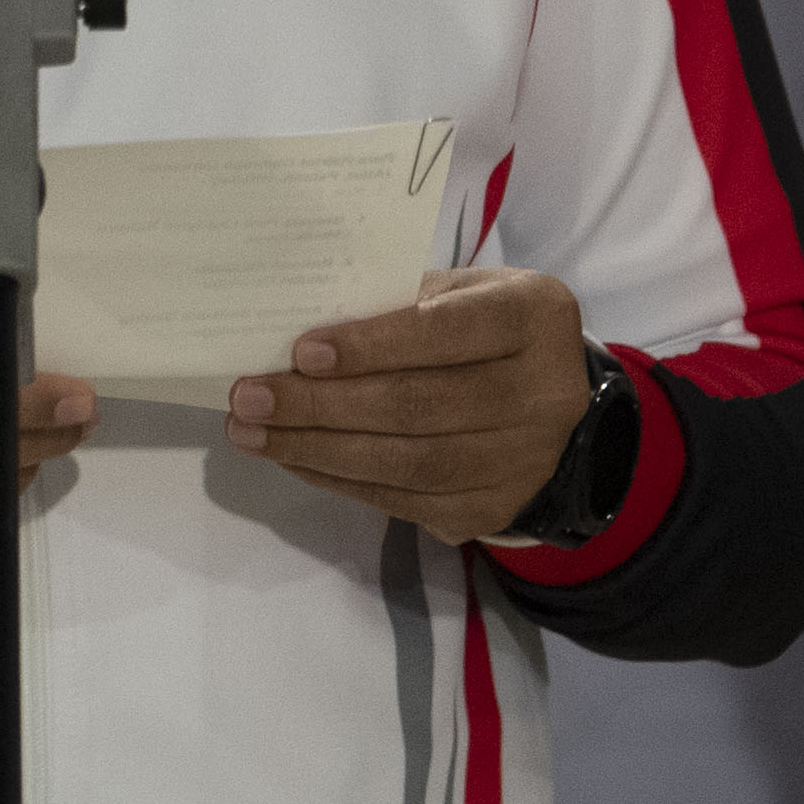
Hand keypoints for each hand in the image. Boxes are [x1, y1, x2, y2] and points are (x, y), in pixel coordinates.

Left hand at [223, 267, 594, 544]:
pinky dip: (338, 479)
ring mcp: (519, 464)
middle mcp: (542, 396)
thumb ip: (399, 301)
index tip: (301, 352)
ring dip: (316, 450)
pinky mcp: (489, 511)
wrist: (554, 405)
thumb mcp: (461, 291)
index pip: (445, 333)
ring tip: (252, 433)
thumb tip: (302, 325)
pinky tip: (293, 457)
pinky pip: (401, 501)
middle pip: (417, 407)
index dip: (372, 345)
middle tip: (249, 397)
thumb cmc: (486, 329)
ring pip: (404, 464)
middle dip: (322, 405)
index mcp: (534, 319)